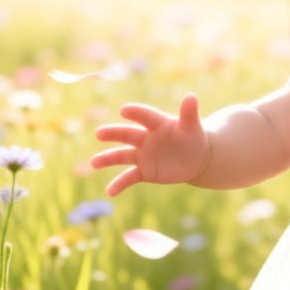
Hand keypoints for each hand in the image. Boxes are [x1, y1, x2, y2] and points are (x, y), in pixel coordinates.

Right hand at [91, 94, 209, 196]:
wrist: (195, 158)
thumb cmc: (193, 138)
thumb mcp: (193, 127)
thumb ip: (189, 113)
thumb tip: (191, 96)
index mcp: (157, 124)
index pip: (146, 117)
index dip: (136, 113)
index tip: (124, 110)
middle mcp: (145, 138)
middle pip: (127, 134)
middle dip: (113, 133)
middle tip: (99, 133)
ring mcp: (142, 155)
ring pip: (122, 156)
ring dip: (108, 159)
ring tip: (94, 162)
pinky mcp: (144, 171)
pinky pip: (129, 177)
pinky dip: (119, 184)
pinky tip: (109, 192)